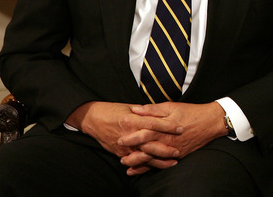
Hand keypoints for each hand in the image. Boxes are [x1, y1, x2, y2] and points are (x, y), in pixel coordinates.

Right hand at [66, 101, 182, 170]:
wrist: (92, 119)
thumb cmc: (111, 110)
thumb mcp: (129, 107)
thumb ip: (145, 111)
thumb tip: (160, 113)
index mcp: (131, 119)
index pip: (154, 124)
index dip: (168, 126)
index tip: (180, 128)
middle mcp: (128, 134)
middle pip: (150, 144)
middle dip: (166, 149)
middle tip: (178, 151)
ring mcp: (123, 146)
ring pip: (144, 156)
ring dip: (159, 160)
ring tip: (172, 161)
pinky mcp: (120, 153)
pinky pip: (135, 161)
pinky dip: (147, 164)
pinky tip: (157, 165)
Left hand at [117, 101, 227, 174]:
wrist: (210, 122)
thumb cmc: (191, 112)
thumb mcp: (172, 106)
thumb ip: (153, 109)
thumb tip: (136, 109)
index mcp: (165, 127)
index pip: (144, 133)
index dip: (131, 137)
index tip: (120, 139)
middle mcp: (168, 141)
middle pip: (146, 149)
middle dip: (132, 153)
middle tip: (119, 156)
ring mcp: (174, 150)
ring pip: (153, 159)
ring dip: (139, 163)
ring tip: (126, 164)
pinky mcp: (179, 155)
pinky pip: (163, 163)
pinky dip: (151, 167)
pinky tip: (142, 169)